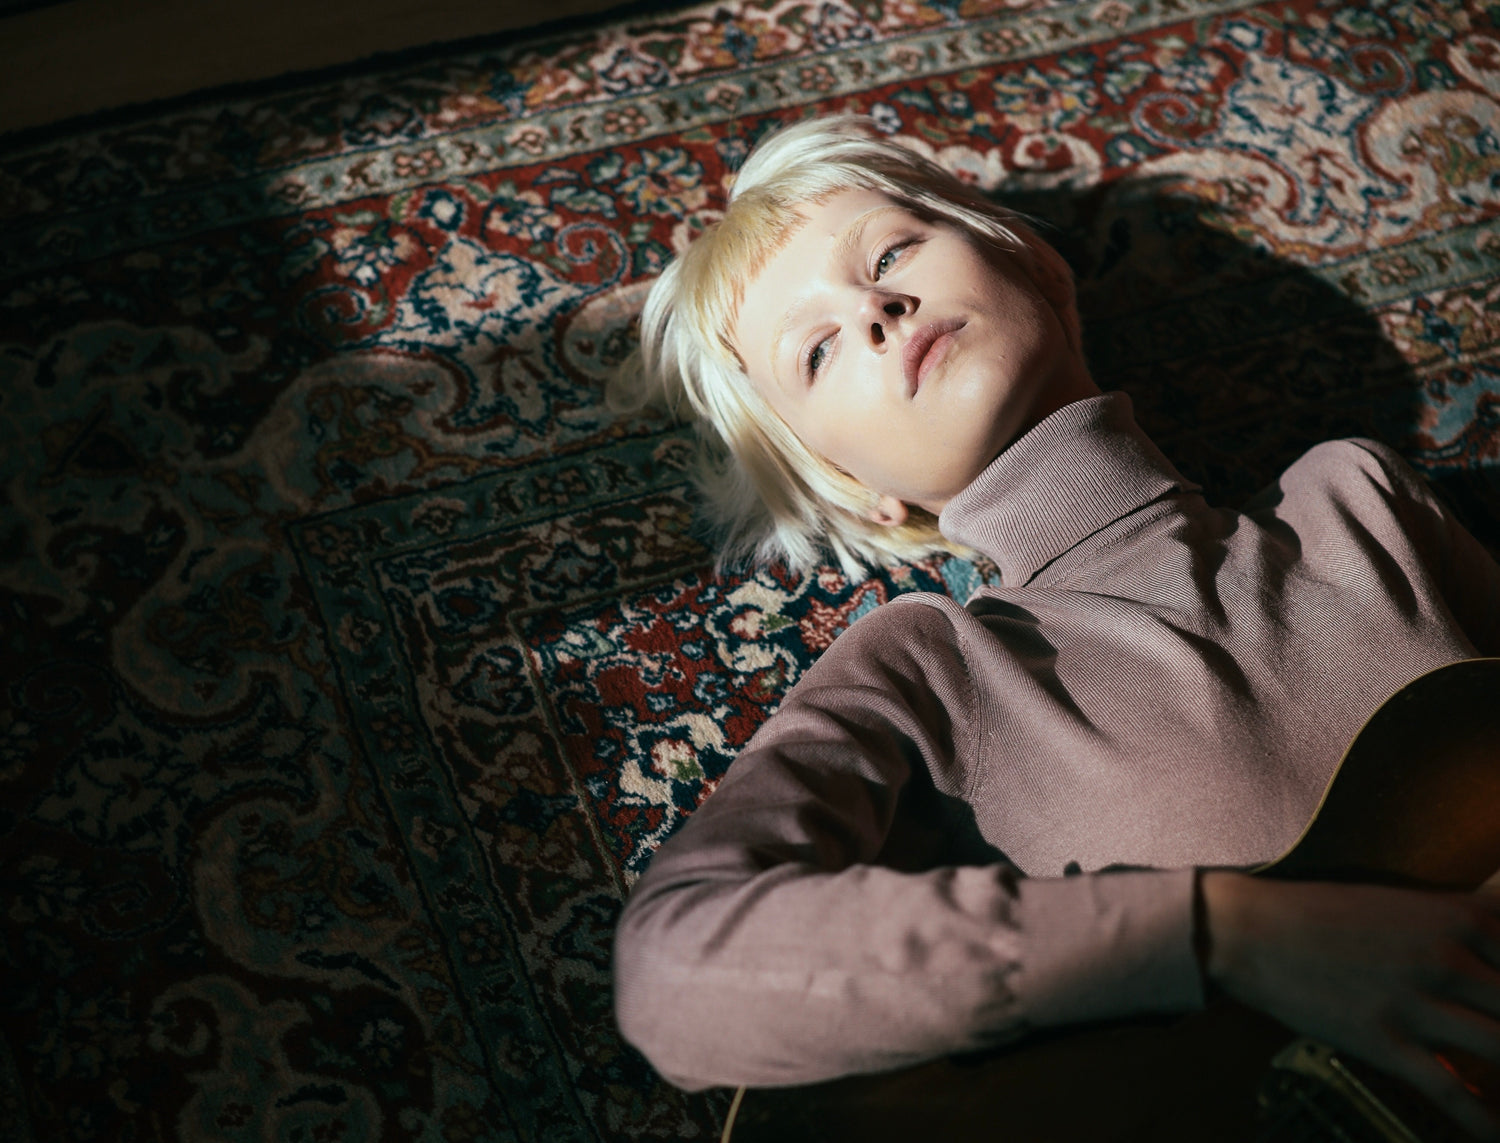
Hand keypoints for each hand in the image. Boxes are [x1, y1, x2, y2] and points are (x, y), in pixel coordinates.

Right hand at [1201, 872, 1499, 1139]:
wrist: (1253, 930)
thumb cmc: (1325, 912)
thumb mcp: (1405, 901)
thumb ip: (1468, 918)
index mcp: (1460, 917)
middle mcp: (1449, 957)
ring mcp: (1418, 1002)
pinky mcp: (1385, 1041)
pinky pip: (1453, 1092)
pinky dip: (1485, 1122)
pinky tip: (1496, 1135)